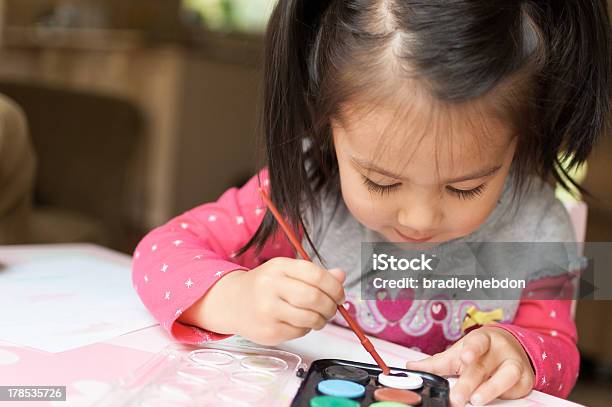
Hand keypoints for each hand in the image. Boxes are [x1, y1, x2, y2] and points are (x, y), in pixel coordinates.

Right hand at [183, 257, 345, 345]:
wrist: (232, 302)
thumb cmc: (265, 285)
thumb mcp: (287, 272)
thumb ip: (315, 274)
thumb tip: (341, 276)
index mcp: (279, 267)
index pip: (316, 274)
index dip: (334, 286)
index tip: (340, 294)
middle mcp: (271, 287)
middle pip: (314, 298)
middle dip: (331, 306)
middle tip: (333, 308)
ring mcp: (268, 311)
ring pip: (310, 318)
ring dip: (322, 320)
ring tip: (319, 317)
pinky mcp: (269, 332)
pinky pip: (300, 332)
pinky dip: (307, 328)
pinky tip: (300, 322)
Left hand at [406, 326, 534, 405]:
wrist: (511, 348)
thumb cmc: (480, 352)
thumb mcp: (458, 354)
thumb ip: (436, 363)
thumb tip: (410, 367)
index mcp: (481, 339)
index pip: (476, 342)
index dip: (471, 349)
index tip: (465, 356)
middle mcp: (498, 350)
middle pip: (483, 366)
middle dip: (469, 382)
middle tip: (457, 397)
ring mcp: (513, 364)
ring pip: (506, 375)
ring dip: (491, 389)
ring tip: (476, 400)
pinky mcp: (524, 380)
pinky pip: (516, 388)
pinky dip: (506, 394)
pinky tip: (495, 400)